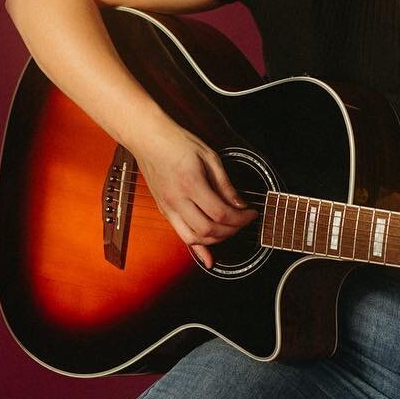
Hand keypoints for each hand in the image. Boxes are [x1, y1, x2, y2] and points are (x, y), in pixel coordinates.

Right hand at [133, 120, 255, 269]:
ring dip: (216, 239)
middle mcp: (177, 200)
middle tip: (244, 221)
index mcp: (191, 183)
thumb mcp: (210, 157)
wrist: (148, 139)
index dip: (241, 218)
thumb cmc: (177, 142)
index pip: (220, 213)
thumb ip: (225, 184)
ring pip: (194, 238)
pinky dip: (197, 248)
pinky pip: (181, 235)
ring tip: (230, 229)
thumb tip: (240, 204)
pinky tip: (208, 259)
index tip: (251, 213)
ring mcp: (168, 207)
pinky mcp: (164, 210)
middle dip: (232, 230)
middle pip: (209, 229)